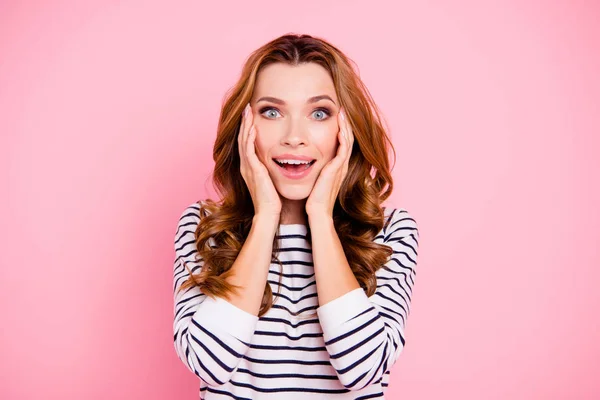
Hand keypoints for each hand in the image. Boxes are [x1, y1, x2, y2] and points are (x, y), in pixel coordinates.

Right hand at [238, 103, 281, 218]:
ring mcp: (247, 168)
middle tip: (246, 108)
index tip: (251, 115)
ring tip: (247, 112)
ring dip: (245, 125)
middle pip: (242, 138)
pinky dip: (249, 138)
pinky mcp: (253, 170)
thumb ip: (271, 170)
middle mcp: (245, 165)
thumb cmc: (272, 199)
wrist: (268, 213)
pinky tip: (252, 128)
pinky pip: (249, 150)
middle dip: (244, 122)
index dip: (247, 128)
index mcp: (249, 167)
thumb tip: (280, 161)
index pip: (246, 143)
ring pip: (243, 141)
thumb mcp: (270, 180)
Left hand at [305, 108, 353, 217]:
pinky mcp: (338, 168)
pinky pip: (344, 148)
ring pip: (348, 141)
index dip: (341, 130)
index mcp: (337, 167)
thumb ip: (314, 170)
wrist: (316, 211)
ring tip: (341, 113)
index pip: (342, 144)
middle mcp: (342, 165)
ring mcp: (341, 167)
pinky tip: (340, 126)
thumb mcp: (315, 180)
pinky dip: (343, 136)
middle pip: (348, 140)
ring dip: (345, 126)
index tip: (335, 118)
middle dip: (345, 124)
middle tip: (341, 110)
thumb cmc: (313, 198)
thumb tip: (304, 162)